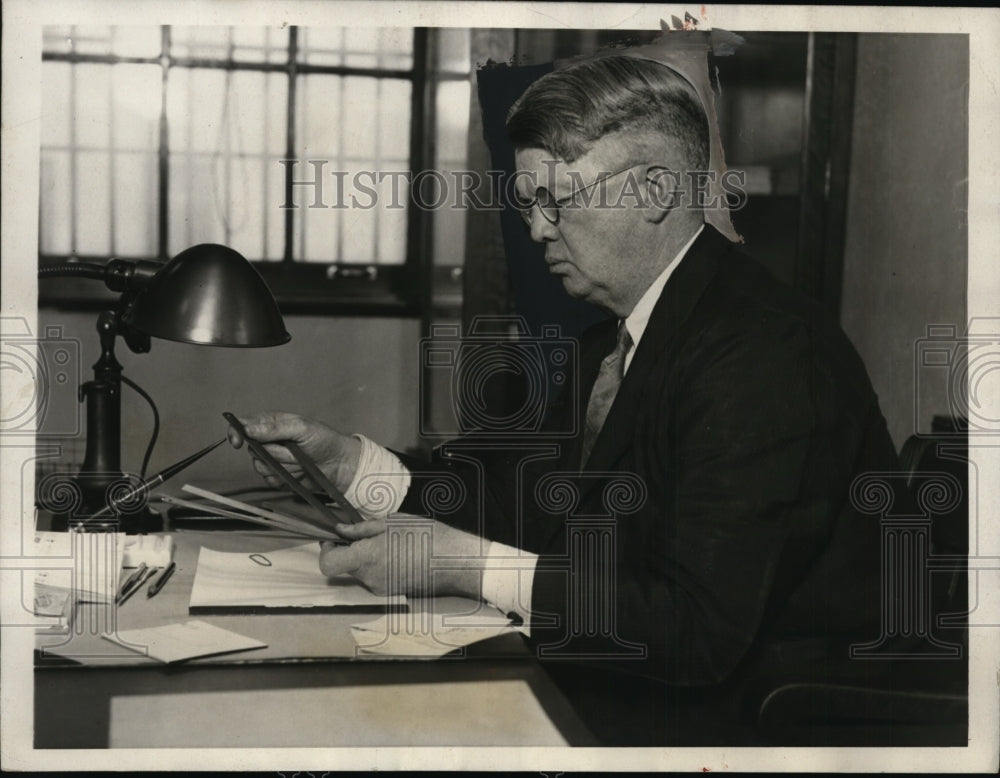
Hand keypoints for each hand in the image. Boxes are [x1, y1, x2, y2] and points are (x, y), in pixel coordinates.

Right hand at [226, 411, 361, 493]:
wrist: (340, 465)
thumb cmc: (324, 440)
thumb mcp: (301, 428)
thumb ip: (274, 428)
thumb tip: (247, 428)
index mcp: (272, 424)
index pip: (244, 426)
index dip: (236, 432)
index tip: (236, 441)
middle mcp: (268, 441)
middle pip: (252, 450)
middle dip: (273, 452)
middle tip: (293, 449)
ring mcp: (272, 460)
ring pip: (260, 467)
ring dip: (282, 465)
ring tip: (300, 460)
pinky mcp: (278, 476)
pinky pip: (270, 481)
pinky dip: (284, 478)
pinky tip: (298, 473)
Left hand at [319, 519, 485, 598]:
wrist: (456, 562)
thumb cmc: (427, 536)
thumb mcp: (392, 522)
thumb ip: (362, 528)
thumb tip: (342, 530)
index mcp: (367, 558)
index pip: (328, 563)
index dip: (326, 551)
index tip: (334, 539)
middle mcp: (370, 578)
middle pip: (345, 566)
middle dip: (351, 550)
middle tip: (368, 534)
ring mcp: (380, 588)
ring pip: (361, 571)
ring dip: (368, 558)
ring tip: (391, 542)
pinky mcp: (391, 592)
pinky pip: (376, 578)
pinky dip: (381, 566)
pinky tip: (400, 553)